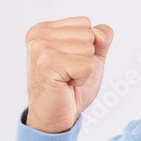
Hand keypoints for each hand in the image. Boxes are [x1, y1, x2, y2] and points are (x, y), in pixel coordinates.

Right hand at [24, 16, 113, 133]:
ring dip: (83, 70)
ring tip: (67, 79)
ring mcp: (41, 48)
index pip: (85, 23)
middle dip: (85, 59)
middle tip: (68, 74)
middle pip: (88, 35)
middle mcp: (38, 35)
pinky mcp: (47, 63)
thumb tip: (100, 33)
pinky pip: (86, 64)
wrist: (57, 116)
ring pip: (88, 49)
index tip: (70, 63)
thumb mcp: (92, 58)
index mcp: (44, 29)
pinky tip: (66, 85)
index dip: (87, 47)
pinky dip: (82, 79)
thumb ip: (101, 40)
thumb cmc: (70, 88)